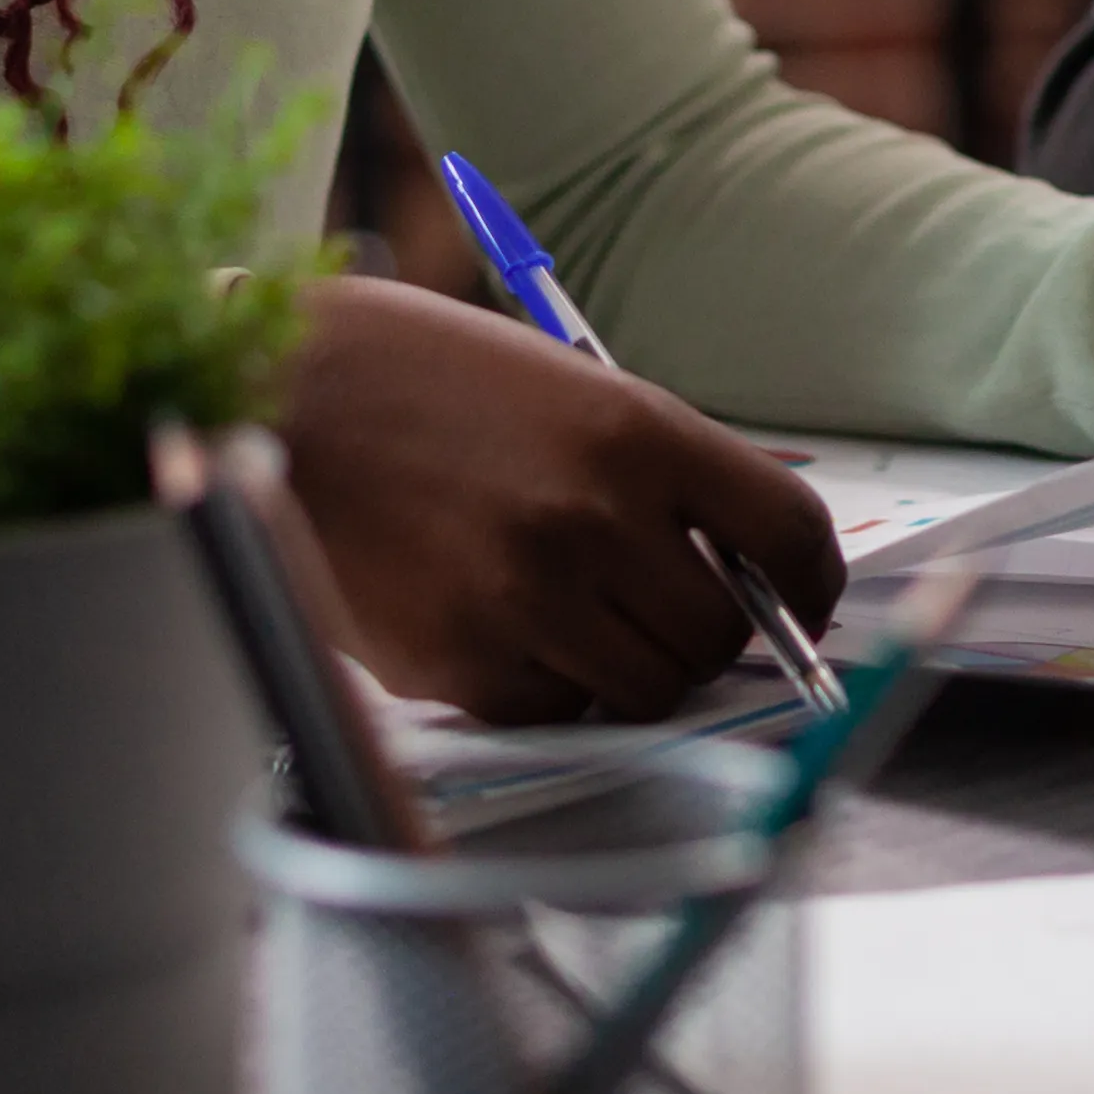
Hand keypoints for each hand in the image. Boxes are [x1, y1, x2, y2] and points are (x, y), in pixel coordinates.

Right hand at [271, 275, 841, 726]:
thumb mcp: (567, 390)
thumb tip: (747, 568)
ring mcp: (529, 598)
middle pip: (722, 634)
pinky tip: (492, 621)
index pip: (790, 532)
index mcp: (638, 431)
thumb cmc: (424, 382)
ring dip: (626, 666)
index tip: (803, 605)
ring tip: (564, 609)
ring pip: (646, 689)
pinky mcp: (464, 664)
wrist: (279, 395)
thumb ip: (661, 474)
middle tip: (652, 604)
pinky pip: (554, 711)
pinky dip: (543, 687)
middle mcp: (596, 518)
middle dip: (703, 632)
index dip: (814, 585)